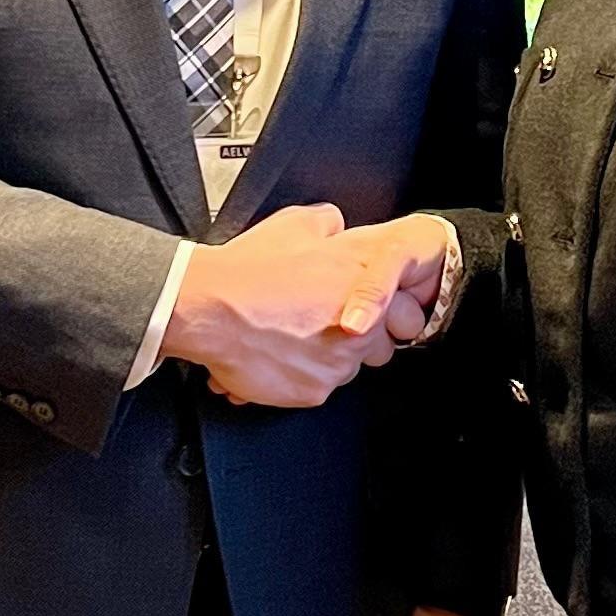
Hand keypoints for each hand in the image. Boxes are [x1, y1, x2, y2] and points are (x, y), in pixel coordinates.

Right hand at [161, 207, 450, 408]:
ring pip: (345, 367)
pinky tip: (275, 353)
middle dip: (356, 335)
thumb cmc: (249, 269)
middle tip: (318, 321)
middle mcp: (360, 327)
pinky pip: (317, 387)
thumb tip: (337, 227)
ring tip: (289, 335)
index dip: (385, 309)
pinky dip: (298, 375)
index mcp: (364, 283)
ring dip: (325, 356)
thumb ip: (329, 224)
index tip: (364, 308)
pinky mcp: (314, 391)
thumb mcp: (295, 223)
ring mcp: (338, 364)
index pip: (407, 309)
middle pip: (380, 343)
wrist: (209, 308)